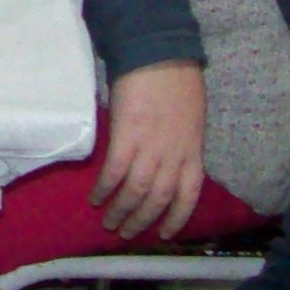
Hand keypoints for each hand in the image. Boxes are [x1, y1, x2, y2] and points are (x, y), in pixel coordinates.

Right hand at [93, 62, 207, 239]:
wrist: (160, 54)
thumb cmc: (178, 80)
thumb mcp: (192, 118)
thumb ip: (183, 143)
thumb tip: (169, 161)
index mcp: (193, 152)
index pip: (188, 196)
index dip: (176, 218)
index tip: (164, 234)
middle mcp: (173, 156)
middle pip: (158, 199)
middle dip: (141, 221)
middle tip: (125, 233)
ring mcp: (150, 148)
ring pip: (136, 192)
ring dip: (121, 211)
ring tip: (108, 222)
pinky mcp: (126, 137)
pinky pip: (114, 173)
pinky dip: (105, 188)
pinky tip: (96, 197)